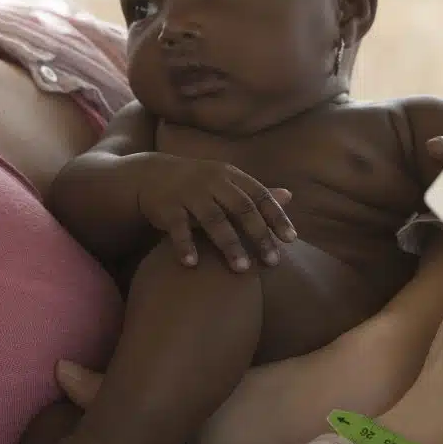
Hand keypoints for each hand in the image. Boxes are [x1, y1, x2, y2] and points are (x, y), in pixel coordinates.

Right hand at [130, 155, 293, 270]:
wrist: (151, 175)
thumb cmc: (198, 184)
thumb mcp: (227, 182)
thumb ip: (255, 193)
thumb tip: (290, 196)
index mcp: (231, 176)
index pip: (260, 195)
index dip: (276, 216)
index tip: (291, 240)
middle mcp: (212, 182)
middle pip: (241, 208)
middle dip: (259, 235)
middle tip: (273, 261)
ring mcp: (189, 193)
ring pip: (213, 219)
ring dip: (229, 244)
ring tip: (242, 269)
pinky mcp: (167, 206)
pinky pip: (177, 228)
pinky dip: (185, 245)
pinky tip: (193, 264)